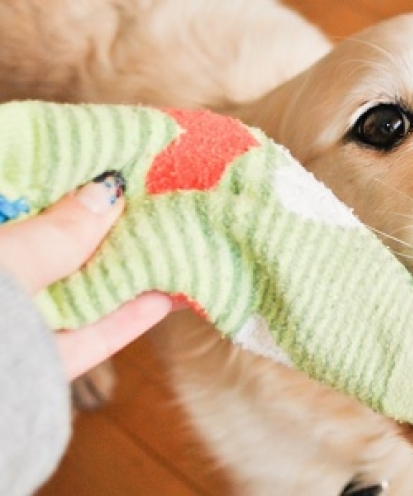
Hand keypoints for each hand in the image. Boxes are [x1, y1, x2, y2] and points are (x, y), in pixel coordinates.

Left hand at [0, 173, 172, 378]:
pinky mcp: (30, 370)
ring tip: (166, 248)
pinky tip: (163, 299)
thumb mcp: (5, 260)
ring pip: (69, 297)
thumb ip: (56, 231)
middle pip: (47, 252)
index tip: (96, 161)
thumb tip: (107, 192)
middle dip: (95, 229)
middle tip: (139, 202)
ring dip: (120, 275)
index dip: (54, 180)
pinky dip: (124, 322)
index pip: (15, 200)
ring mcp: (7, 330)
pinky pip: (82, 341)